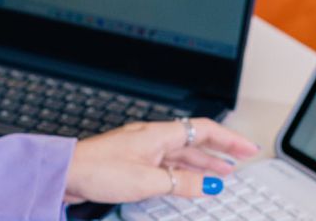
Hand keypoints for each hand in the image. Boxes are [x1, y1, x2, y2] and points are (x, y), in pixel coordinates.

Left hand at [64, 118, 258, 203]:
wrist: (67, 172)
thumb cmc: (98, 169)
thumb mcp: (148, 181)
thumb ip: (181, 183)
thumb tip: (207, 185)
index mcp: (159, 134)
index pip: (204, 129)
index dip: (229, 139)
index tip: (248, 148)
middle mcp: (152, 137)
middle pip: (195, 140)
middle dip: (220, 151)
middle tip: (242, 160)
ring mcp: (142, 148)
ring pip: (181, 153)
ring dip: (203, 163)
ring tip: (222, 175)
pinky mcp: (132, 161)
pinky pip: (167, 163)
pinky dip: (183, 172)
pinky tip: (189, 181)